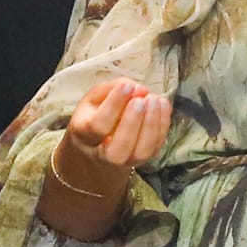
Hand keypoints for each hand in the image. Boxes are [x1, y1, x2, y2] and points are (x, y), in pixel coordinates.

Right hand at [56, 77, 171, 193]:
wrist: (100, 141)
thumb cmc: (96, 113)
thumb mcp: (95, 97)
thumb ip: (112, 89)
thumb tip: (138, 89)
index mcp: (84, 136)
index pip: (97, 126)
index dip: (113, 105)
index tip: (126, 86)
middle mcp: (102, 155)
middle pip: (117, 150)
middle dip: (132, 123)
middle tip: (140, 99)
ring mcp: (125, 160)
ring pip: (140, 153)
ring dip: (151, 124)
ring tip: (154, 99)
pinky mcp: (144, 158)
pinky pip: (156, 147)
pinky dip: (162, 125)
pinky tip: (162, 104)